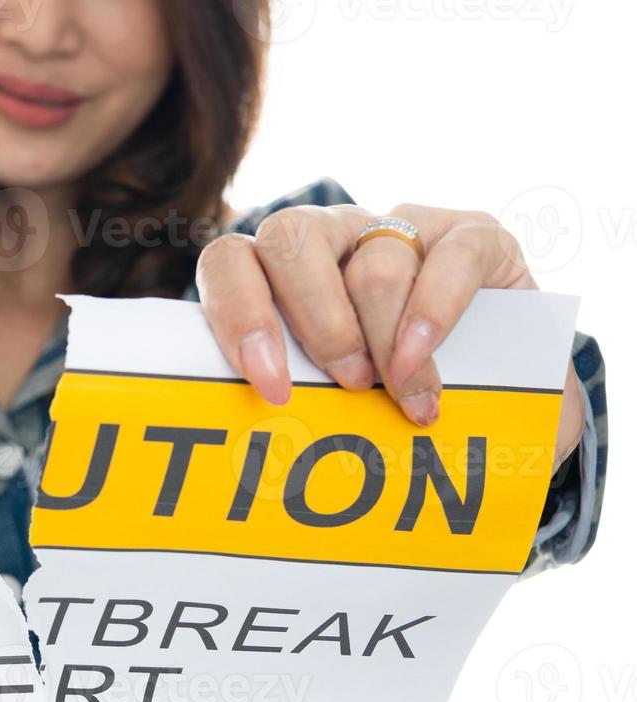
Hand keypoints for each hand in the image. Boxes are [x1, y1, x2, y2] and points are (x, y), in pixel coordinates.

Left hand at [195, 204, 584, 467]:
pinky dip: (435, 316)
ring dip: (386, 341)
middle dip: (317, 324)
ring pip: (373, 265)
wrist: (497, 381)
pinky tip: (426, 361)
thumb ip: (287, 395)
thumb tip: (244, 448)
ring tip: (403, 399)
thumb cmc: (379, 398)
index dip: (238, 315)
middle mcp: (329, 236)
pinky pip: (450, 258)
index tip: (271, 385)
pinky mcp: (470, 234)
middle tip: (348, 385)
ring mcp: (395, 228)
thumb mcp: (323, 396)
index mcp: (274, 270)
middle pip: (291, 240)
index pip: (229, 261)